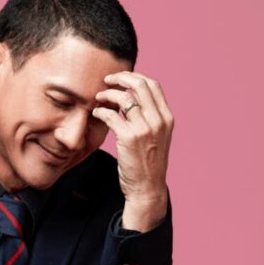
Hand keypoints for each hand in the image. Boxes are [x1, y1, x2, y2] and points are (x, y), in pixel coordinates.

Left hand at [92, 71, 173, 230]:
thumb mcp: (157, 137)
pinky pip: (111, 115)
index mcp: (167, 118)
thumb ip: (150, 117)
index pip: (153, 85)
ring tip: (98, 98)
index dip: (135, 76)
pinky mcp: (129, 138)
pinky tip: (96, 114)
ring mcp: (145, 129)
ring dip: (108, 94)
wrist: (147, 188)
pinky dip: (101, 111)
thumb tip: (132, 98)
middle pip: (140, 85)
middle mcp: (159, 121)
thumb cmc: (148, 163)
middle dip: (120, 78)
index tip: (120, 78)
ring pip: (124, 97)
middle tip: (106, 81)